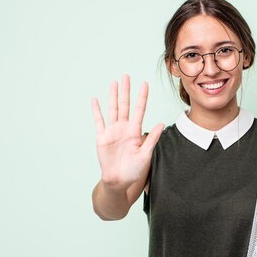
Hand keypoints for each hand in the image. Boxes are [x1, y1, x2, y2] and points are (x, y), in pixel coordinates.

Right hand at [91, 74, 163, 188]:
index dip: (142, 97)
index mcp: (135, 131)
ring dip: (113, 96)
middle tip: (127, 76)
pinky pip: (99, 121)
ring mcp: (112, 131)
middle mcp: (124, 128)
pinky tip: (95, 99)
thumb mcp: (146, 155)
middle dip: (126, 91)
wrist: (119, 181)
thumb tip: (162, 124)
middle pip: (125, 105)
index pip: (139, 110)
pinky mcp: (102, 137)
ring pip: (113, 109)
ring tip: (114, 82)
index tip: (145, 84)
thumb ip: (152, 139)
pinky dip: (96, 110)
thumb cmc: (134, 171)